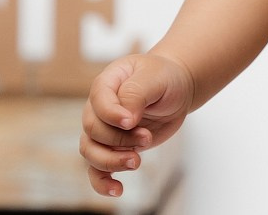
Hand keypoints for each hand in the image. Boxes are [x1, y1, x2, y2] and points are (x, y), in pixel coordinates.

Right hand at [80, 53, 194, 196]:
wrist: (177, 89)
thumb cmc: (164, 78)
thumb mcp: (154, 77)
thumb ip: (136, 93)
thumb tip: (125, 120)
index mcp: (106, 84)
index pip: (98, 102)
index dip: (112, 116)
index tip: (132, 121)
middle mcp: (99, 108)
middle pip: (93, 131)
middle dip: (119, 139)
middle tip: (146, 138)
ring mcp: (104, 130)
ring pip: (91, 152)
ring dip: (111, 161)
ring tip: (136, 161)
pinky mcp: (114, 149)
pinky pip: (97, 170)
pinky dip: (102, 183)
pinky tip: (117, 190)